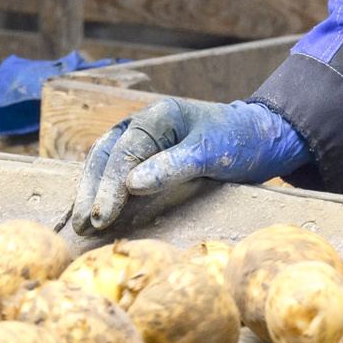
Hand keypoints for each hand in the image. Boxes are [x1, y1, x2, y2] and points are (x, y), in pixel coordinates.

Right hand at [73, 99, 309, 233]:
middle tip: (84, 226)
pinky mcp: (146, 159)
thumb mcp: (212, 153)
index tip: (102, 215)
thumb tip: (132, 185)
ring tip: (83, 225)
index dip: (110, 186)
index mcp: (157, 116)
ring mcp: (141, 142)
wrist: (259, 139)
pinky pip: (118, 174)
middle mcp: (142, 125)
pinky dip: (105, 193)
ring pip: (105, 165)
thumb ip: (175, 165)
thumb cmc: (238, 140)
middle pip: (105, 156)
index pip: (124, 151)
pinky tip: (97, 214)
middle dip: (92, 192)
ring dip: (93, 194)